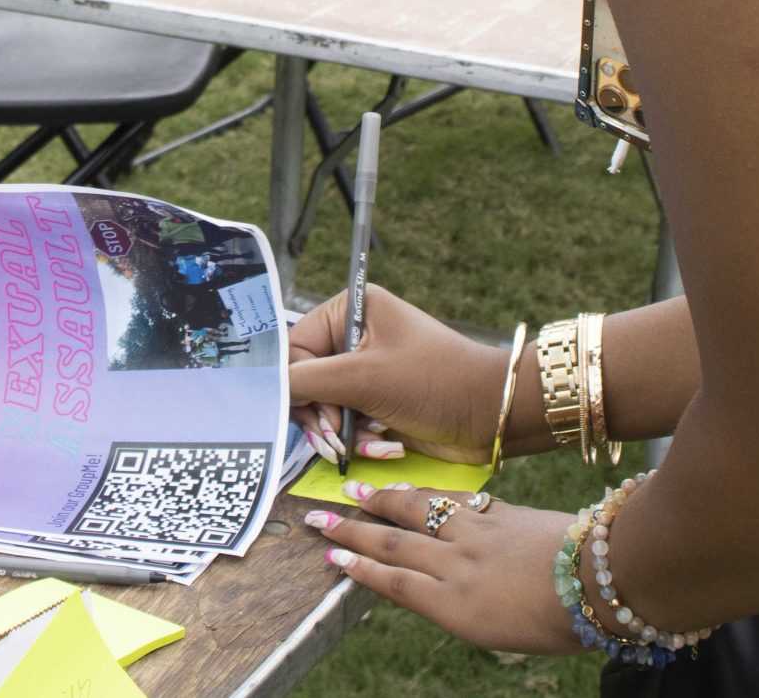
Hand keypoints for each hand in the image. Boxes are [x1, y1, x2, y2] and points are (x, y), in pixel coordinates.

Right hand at [287, 284, 509, 465]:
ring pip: (324, 408)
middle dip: (320, 416)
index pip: (295, 349)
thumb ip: (306, 381)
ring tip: (358, 448)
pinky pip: (348, 425)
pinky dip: (361, 441)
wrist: (492, 415)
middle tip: (336, 440)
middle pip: (305, 382)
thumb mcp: (363, 377)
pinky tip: (383, 448)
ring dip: (341, 434)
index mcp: (350, 311)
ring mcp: (367, 371)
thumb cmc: (433, 381)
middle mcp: (355, 337)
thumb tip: (266, 390)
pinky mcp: (379, 403)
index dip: (298, 386)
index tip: (318, 416)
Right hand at [304, 482, 580, 654]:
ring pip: (418, 512)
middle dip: (353, 530)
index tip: (330, 555)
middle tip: (319, 517)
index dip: (359, 566)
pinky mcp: (499, 513)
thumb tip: (437, 590)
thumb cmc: (560, 623)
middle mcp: (456, 566)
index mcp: (455, 605)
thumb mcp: (501, 632)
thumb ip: (463, 608)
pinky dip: (428, 494)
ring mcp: (476, 534)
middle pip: (394, 542)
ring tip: (356, 490)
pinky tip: (416, 489)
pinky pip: (452, 501)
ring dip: (383, 501)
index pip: (394, 580)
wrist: (600, 579)